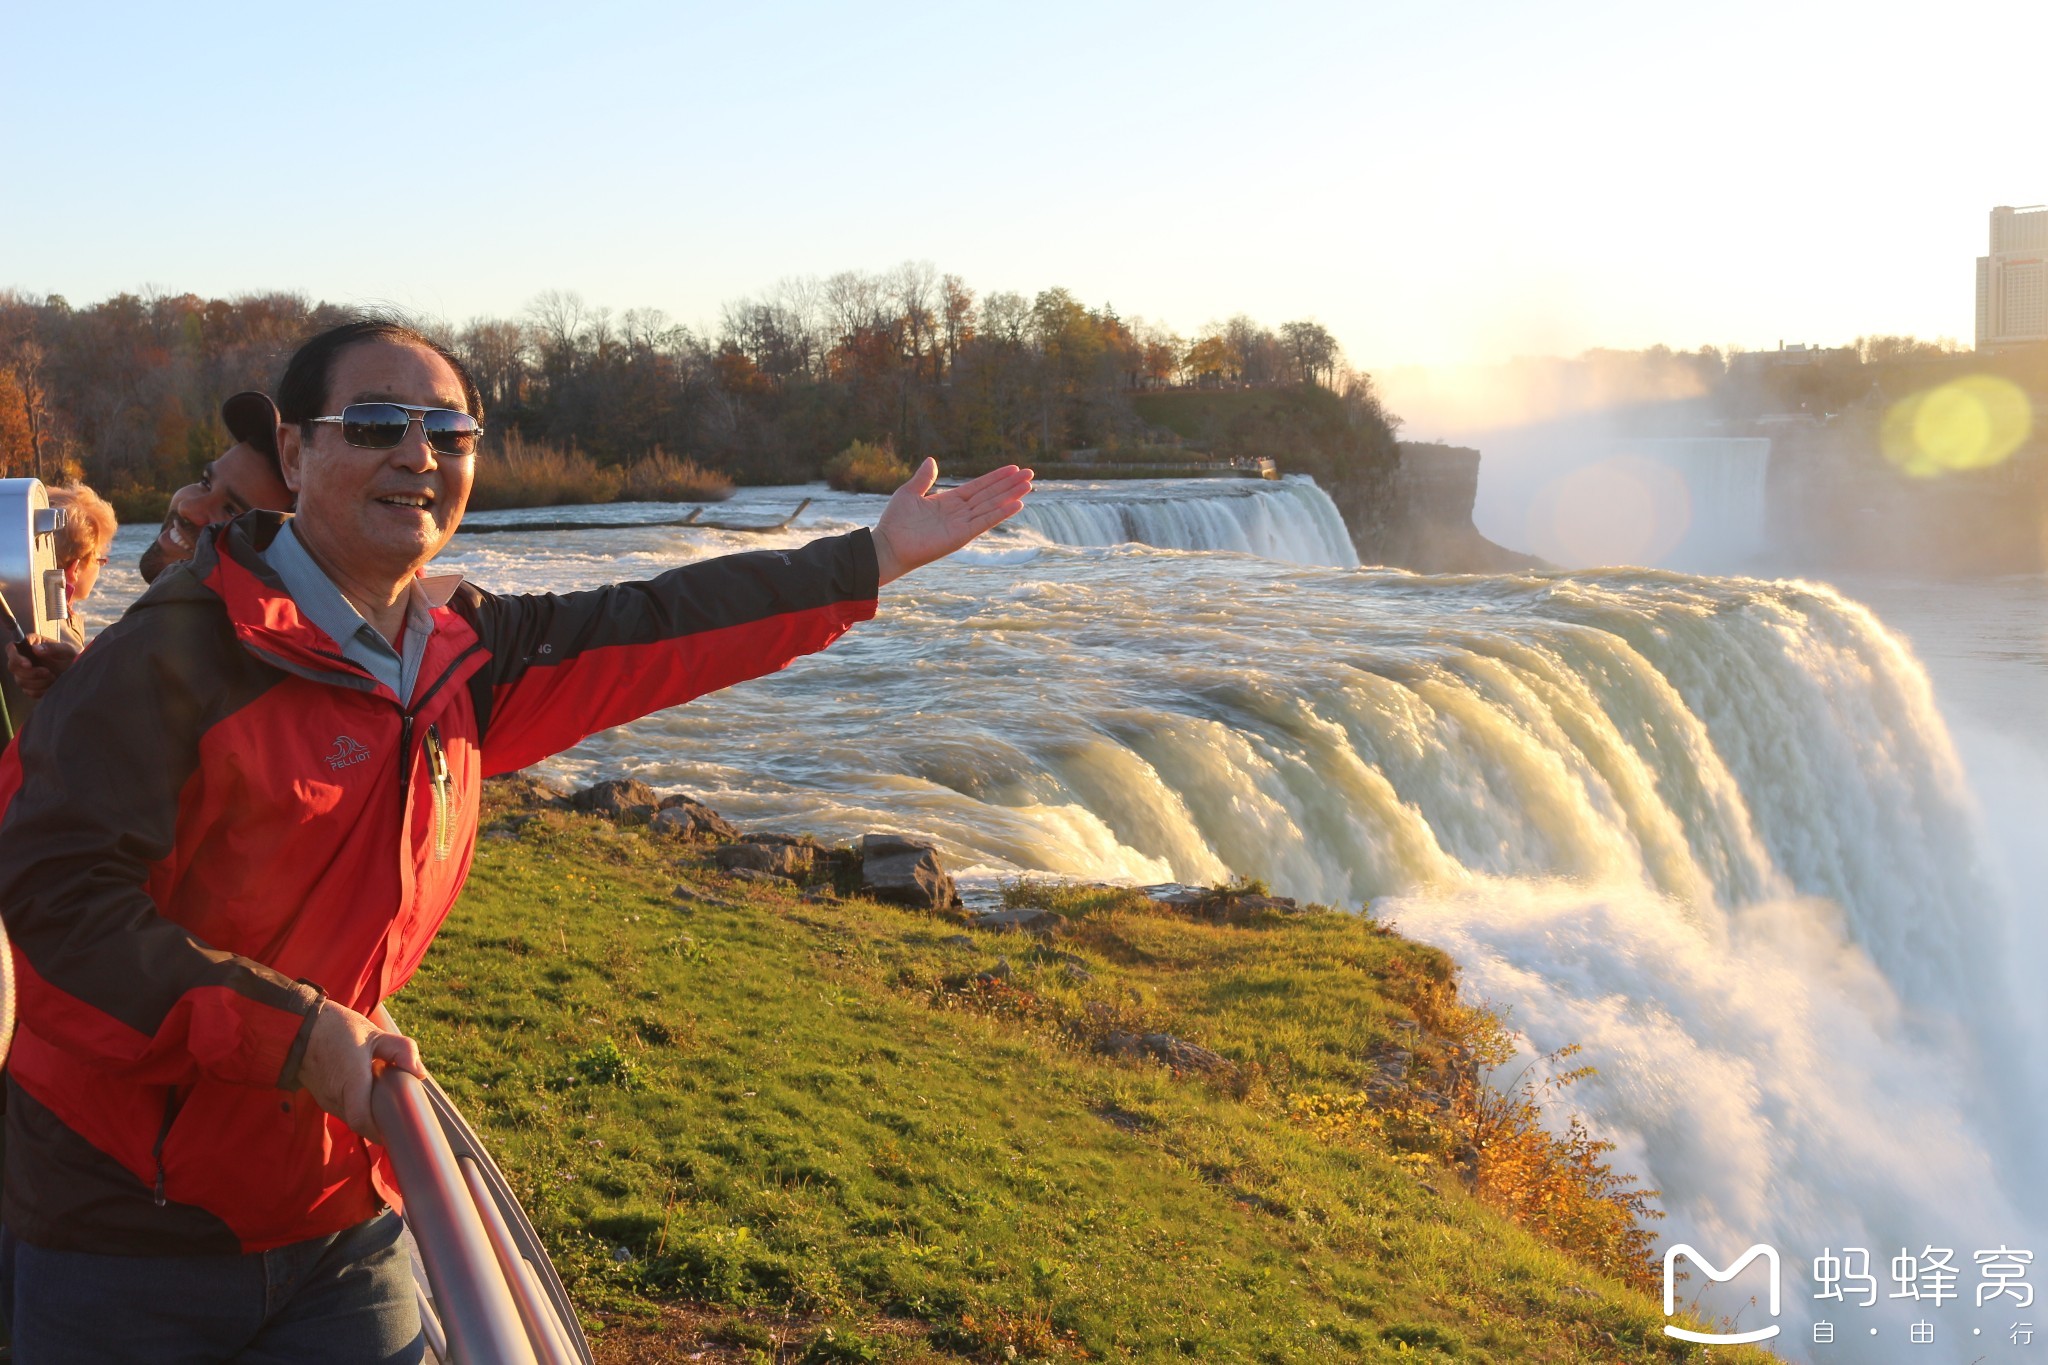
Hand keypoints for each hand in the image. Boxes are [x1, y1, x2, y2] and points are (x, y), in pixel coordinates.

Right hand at [7, 634, 78, 700]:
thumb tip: (35, 650)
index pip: (11, 648)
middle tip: (48, 672)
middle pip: (13, 667)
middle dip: (30, 672)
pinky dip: (41, 691)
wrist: (77, 672)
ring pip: (20, 681)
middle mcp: (24, 658)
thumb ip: (53, 647)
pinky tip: (52, 686)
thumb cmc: (71, 657)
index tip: (28, 664)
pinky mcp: (30, 687)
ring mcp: (25, 673)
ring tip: (53, 677)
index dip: (15, 657)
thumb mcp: (66, 650)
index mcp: (30, 645)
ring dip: (38, 682)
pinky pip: (29, 692)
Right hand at [298, 1000, 425, 1143]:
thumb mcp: (374, 1033)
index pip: (361, 1120)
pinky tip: (372, 1096)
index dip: (379, 1132)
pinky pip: (344, 1110)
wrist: (301, 1028)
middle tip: (401, 1118)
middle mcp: (335, 1095)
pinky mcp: (323, 1098)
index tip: (398, 1130)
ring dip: (370, 1116)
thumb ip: (401, 1049)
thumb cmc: (338, 1029)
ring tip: (389, 1105)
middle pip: (361, 1123)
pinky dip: (359, 1108)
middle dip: (380, 1124)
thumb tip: (420, 1073)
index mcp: (350, 1080)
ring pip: (352, 1118)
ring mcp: (326, 1099)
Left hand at [871, 459, 1033, 584]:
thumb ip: (924, 478)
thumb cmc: (895, 522)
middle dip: (1010, 484)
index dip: (996, 478)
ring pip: (992, 506)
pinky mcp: (961, 536)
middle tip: (1030, 473)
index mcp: (949, 501)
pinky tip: (1017, 504)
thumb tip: (932, 459)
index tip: (1013, 468)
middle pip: (990, 495)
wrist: (888, 546)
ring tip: (1028, 485)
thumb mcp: (909, 492)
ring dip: (1011, 496)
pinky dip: (1001, 513)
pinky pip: (985, 522)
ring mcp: (962, 525)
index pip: (978, 486)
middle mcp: (959, 513)